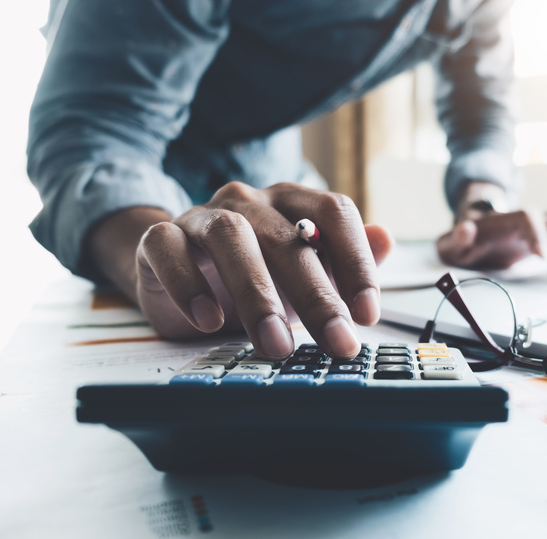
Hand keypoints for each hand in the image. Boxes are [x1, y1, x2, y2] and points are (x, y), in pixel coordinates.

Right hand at [89, 182, 392, 359]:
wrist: (178, 273)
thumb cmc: (254, 275)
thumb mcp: (304, 274)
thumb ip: (344, 260)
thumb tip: (386, 237)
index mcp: (293, 203)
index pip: (335, 213)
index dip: (356, 261)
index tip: (369, 314)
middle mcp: (251, 201)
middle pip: (288, 237)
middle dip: (317, 295)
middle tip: (337, 342)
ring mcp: (203, 216)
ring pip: (231, 237)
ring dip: (257, 294)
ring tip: (275, 344)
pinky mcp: (160, 238)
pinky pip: (168, 249)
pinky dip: (189, 285)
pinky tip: (208, 320)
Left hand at [437, 205, 546, 280]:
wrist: (471, 233)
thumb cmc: (464, 243)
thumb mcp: (452, 245)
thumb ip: (456, 239)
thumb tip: (466, 227)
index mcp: (506, 220)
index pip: (529, 217)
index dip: (539, 233)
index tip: (542, 256)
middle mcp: (528, 217)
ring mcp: (540, 222)